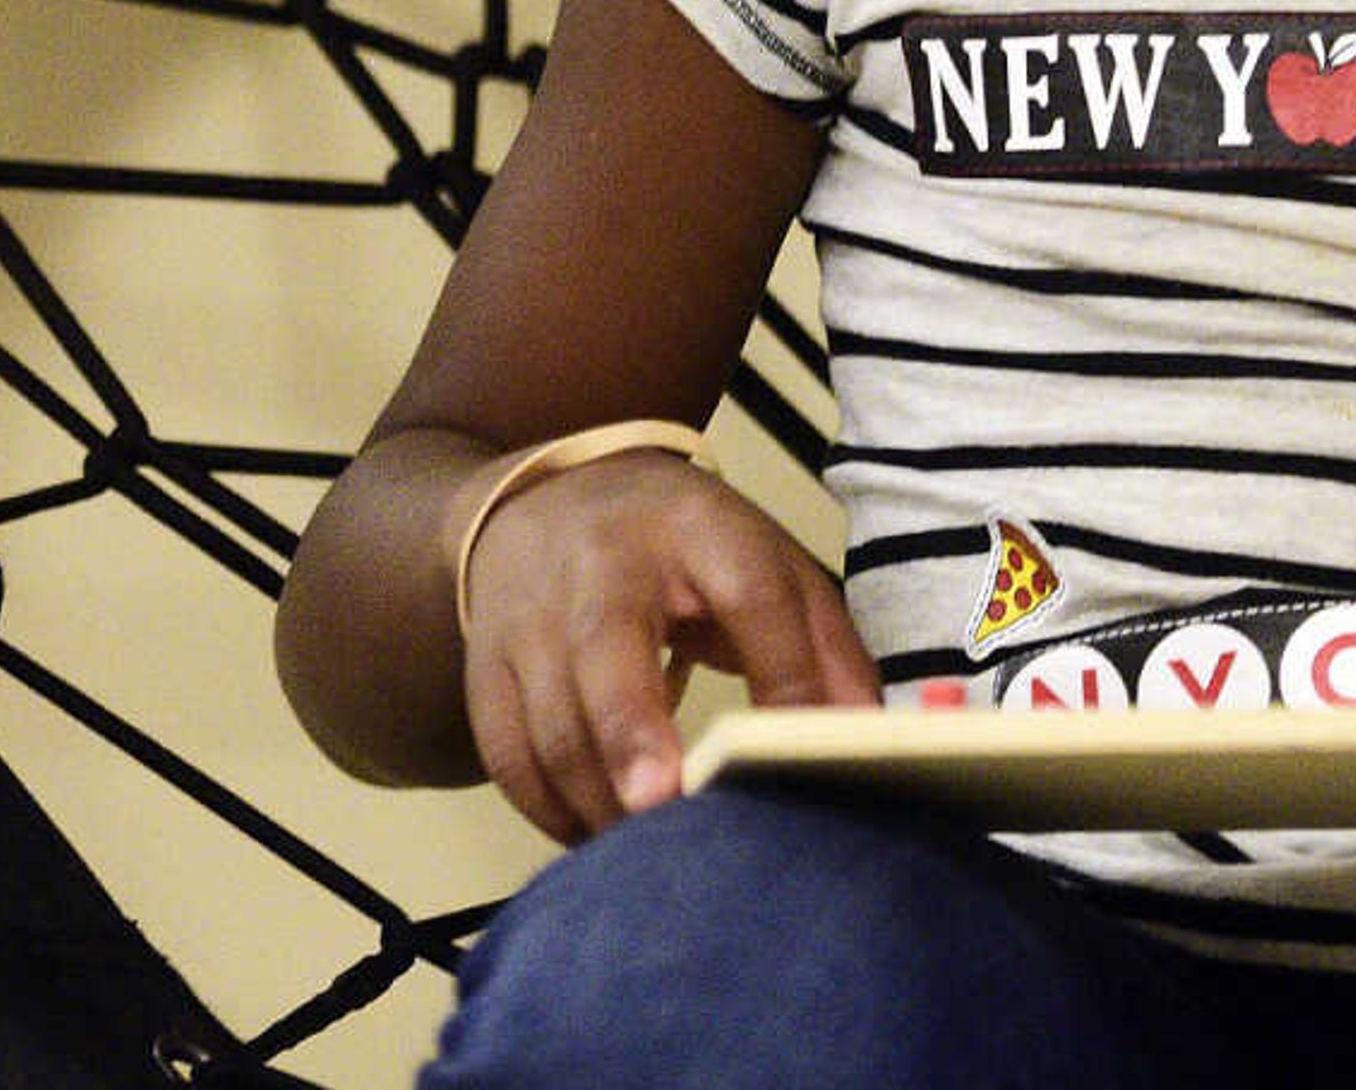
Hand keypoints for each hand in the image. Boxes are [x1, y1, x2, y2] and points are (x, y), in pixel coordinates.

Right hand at [450, 450, 879, 843]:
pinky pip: (505, 753)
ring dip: (596, 799)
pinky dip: (547, 810)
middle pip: (607, 648)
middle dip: (631, 731)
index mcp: (699, 526)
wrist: (553, 499)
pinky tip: (591, 840)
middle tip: (660, 806)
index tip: (797, 749)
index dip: (780, 671)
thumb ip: (825, 649)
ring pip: (548, 719)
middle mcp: (604, 565)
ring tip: (645, 857)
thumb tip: (871, 741)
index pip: (750, 594)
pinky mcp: (484, 665)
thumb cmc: (685, 551)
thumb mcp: (770, 565)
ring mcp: (531, 615)